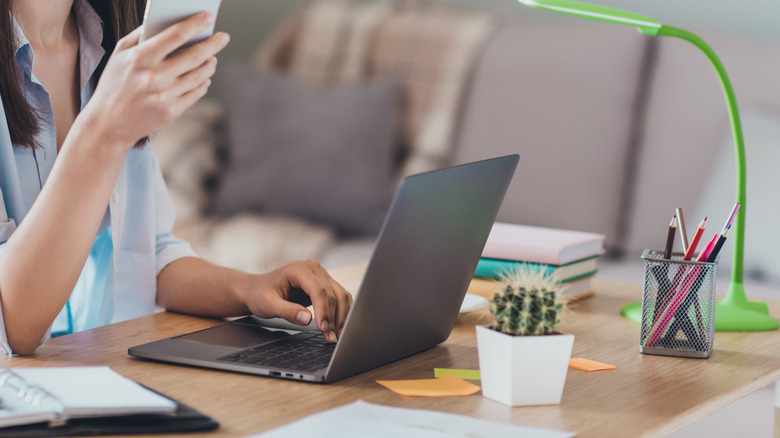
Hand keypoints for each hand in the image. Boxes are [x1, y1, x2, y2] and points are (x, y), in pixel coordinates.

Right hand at [78, 12, 228, 148]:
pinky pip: (196, 93)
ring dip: (210, 64)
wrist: (107, 123)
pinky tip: (204, 77)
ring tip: (212, 58)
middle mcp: (154, 77)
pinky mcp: (172, 112)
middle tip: (223, 37)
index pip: (175, 35)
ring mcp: (164, 96)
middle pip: (194, 56)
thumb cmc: (114, 84)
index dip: (195, 24)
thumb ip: (141, 35)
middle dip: (213, 44)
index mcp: (140, 58)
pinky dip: (204, 83)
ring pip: (199, 75)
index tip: (208, 16)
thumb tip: (167, 21)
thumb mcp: (119, 54)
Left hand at [241, 260, 352, 342]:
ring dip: (341, 317)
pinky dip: (341, 312)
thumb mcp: (268, 305)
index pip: (318, 290)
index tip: (323, 328)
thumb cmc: (261, 294)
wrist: (258, 289)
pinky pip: (340, 297)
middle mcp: (314, 268)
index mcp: (299, 269)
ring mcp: (321, 275)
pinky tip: (338, 327)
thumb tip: (308, 319)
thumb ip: (287, 311)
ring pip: (340, 296)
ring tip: (335, 336)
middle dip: (333, 318)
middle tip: (330, 338)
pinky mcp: (326, 283)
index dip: (323, 310)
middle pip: (332, 294)